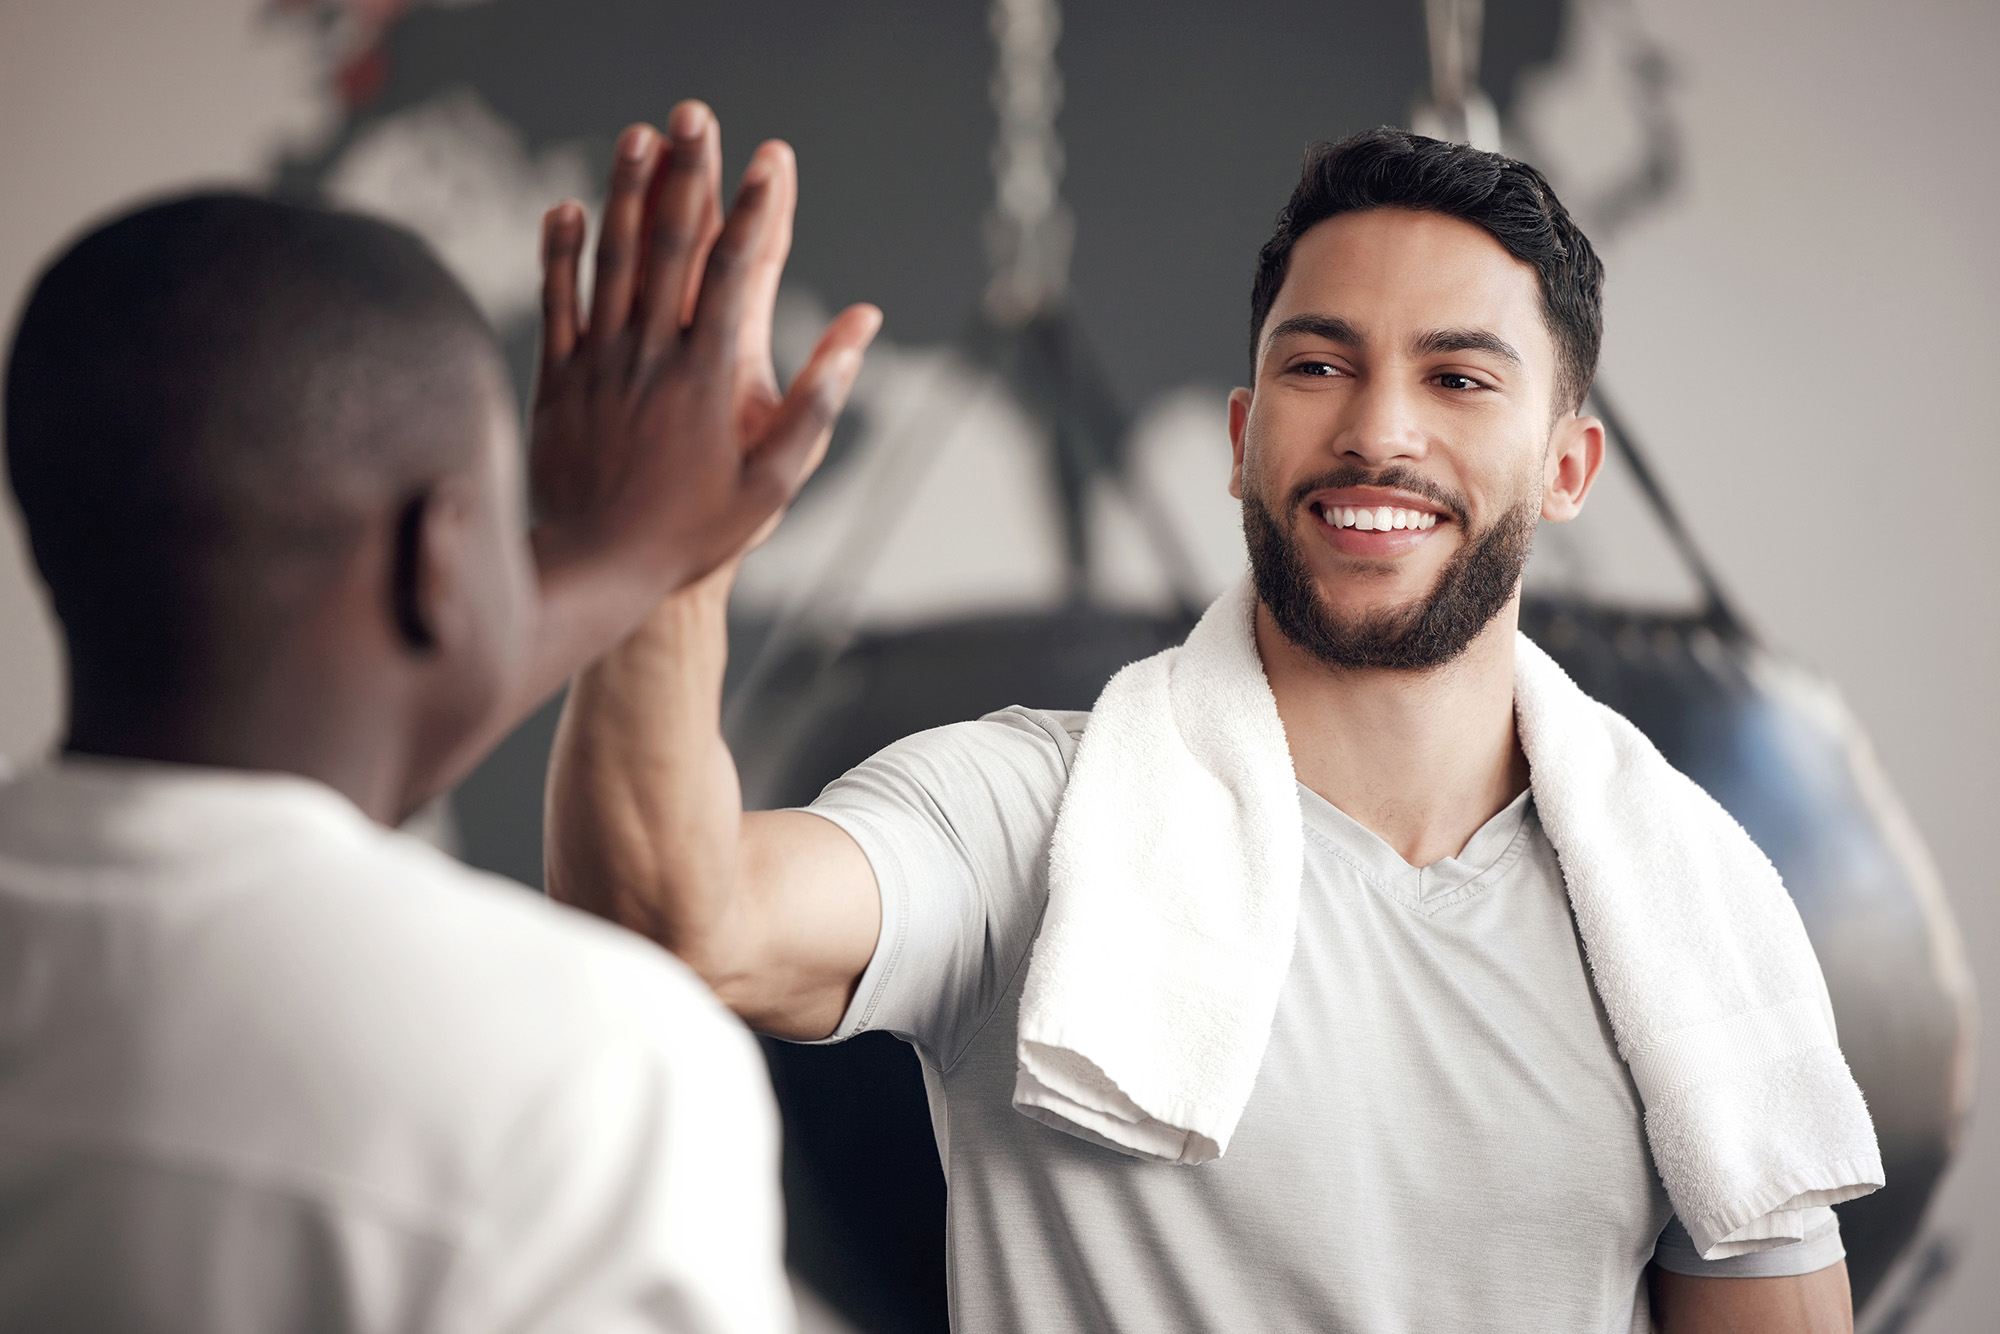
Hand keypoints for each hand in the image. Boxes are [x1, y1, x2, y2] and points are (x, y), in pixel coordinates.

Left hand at [402, 106, 877, 813]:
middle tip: (698, 113)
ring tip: (639, 135)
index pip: (737, 270)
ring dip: (627, 193)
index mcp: (710, 375)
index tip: (770, 158)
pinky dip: (561, 253)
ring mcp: (599, 362)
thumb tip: (862, 330)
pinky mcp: (558, 379)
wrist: (598, 570)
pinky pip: (557, 303)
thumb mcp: (776, 479)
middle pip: (673, 245)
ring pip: (614, 261)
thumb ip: (819, 398)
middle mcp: (652, 355)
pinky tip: (568, 208)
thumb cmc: (697, 533)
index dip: (755, 207)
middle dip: (689, 172)